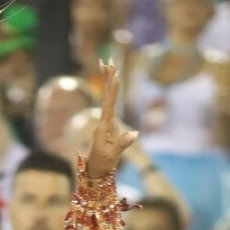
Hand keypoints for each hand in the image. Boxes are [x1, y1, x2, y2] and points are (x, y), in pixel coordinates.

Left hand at [87, 61, 137, 178]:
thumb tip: (135, 133)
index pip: (109, 103)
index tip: (115, 75)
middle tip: (108, 60)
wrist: (95, 170)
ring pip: (107, 97)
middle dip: (108, 78)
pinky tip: (112, 83)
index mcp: (104, 126)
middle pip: (106, 95)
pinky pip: (109, 104)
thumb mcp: (114, 155)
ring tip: (108, 64)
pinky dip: (111, 92)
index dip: (113, 89)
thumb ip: (123, 143)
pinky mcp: (108, 124)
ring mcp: (105, 121)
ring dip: (108, 80)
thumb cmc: (103, 163)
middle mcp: (103, 120)